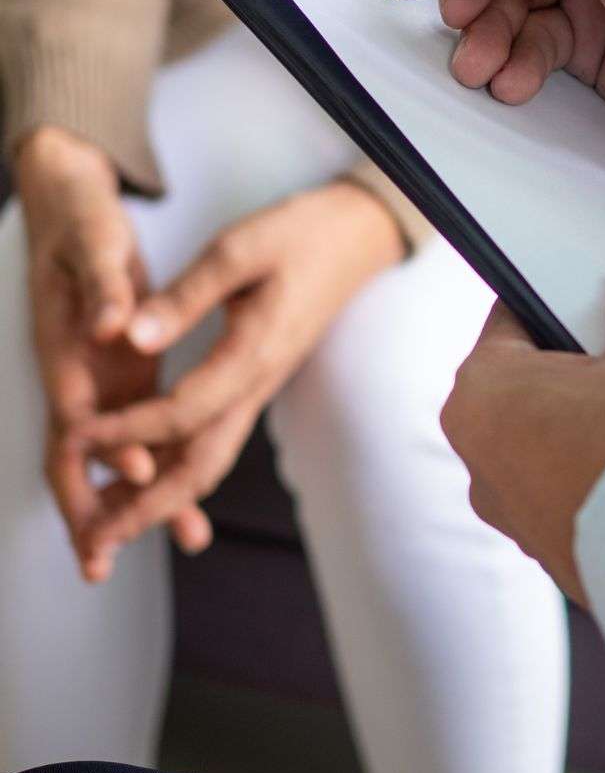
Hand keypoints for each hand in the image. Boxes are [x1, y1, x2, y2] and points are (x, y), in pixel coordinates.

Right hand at [16, 127, 208, 581]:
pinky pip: (135, 431)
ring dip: (133, 497)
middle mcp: (76, 372)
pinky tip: (185, 491)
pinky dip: (156, 464)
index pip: (78, 411)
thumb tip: (109, 326)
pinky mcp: (121, 372)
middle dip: (91, 507)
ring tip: (179, 537)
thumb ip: (102, 285)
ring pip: (111, 453)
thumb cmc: (80, 223)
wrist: (68, 205)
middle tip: (102, 562)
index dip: (105, 447)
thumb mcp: (93, 242)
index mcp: (64, 346)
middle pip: (77, 454)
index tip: (142, 473)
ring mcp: (97, 377)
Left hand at [71, 180, 404, 564]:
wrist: (356, 239)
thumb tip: (133, 339)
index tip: (80, 436)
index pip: (183, 412)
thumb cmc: (300, 236)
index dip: (128, 430)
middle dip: (148, 505)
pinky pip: (216, 438)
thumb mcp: (238, 249)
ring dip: (161, 497)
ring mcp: (259, 387)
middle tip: (99, 536)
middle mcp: (257, 383)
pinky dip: (178, 466)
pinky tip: (149, 473)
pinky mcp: (256, 380)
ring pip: (209, 459)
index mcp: (253, 353)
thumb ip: (186, 297)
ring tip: (113, 522)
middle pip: (201, 464)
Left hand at [441, 258, 604, 604]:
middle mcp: (485, 468)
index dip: (563, 303)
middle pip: (535, 386)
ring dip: (604, 428)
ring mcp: (523, 524)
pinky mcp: (565, 563)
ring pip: (560, 445)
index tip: (597, 301)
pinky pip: (585, 496)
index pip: (512, 321)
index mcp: (482, 398)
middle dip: (588, 370)